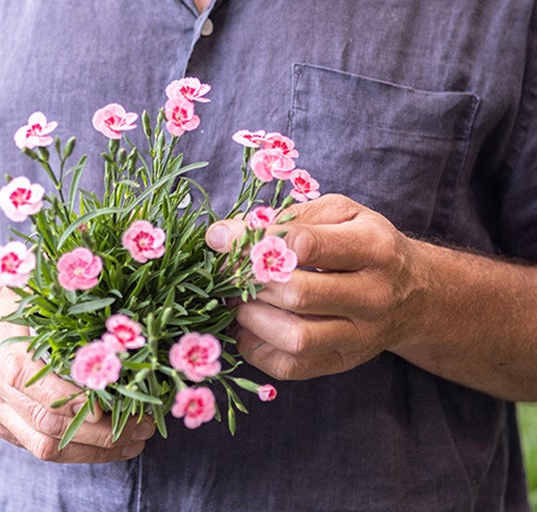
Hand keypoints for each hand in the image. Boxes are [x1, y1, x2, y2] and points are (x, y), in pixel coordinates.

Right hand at [0, 288, 154, 461]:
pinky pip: (44, 450)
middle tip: (143, 425)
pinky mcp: (6, 428)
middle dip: (98, 429)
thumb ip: (65, 286)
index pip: (26, 376)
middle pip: (44, 419)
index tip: (106, 403)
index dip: (66, 394)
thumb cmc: (22, 303)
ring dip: (95, 449)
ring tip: (136, 440)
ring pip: (45, 445)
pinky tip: (117, 445)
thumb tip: (110, 274)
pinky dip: (83, 453)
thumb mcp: (38, 285)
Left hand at [206, 194, 426, 379]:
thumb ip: (291, 218)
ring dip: (251, 318)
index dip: (254, 241)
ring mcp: (359, 336)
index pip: (305, 245)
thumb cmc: (366, 245)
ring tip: (237, 299)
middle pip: (297, 294)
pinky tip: (246, 326)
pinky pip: (289, 367)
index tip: (220, 237)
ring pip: (295, 338)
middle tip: (227, 272)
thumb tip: (229, 233)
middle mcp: (372, 295)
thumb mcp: (342, 214)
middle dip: (250, 281)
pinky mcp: (342, 362)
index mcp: (373, 247)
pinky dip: (255, 349)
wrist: (416, 293)